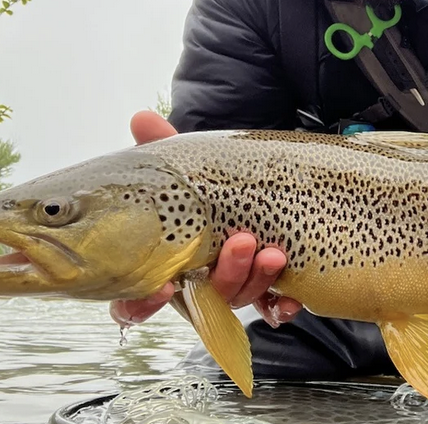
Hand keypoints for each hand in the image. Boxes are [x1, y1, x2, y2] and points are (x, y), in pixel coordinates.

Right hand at [109, 110, 302, 328]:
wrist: (259, 188)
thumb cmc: (205, 186)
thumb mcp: (185, 168)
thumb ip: (162, 148)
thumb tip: (141, 118)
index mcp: (161, 263)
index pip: (136, 300)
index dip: (142, 302)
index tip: (161, 287)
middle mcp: (194, 283)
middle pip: (201, 297)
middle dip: (225, 274)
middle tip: (243, 240)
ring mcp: (230, 289)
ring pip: (238, 298)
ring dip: (256, 279)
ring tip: (273, 251)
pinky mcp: (264, 292)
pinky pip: (272, 309)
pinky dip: (281, 306)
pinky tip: (291, 300)